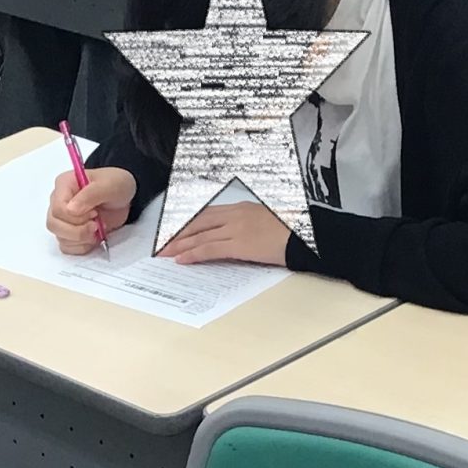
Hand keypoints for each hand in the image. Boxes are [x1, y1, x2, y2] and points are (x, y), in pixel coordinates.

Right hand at [46, 167, 134, 254]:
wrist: (124, 198)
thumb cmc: (116, 185)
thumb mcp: (108, 185)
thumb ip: (89, 195)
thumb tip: (70, 210)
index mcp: (63, 185)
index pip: (58, 208)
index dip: (76, 217)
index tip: (95, 213)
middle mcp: (58, 202)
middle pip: (54, 224)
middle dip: (77, 231)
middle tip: (96, 225)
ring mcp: (62, 218)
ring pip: (60, 237)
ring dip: (82, 239)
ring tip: (97, 228)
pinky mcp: (69, 232)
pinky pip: (66, 246)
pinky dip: (81, 246)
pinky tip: (93, 237)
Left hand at [158, 202, 292, 266]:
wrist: (307, 235)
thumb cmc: (291, 231)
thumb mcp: (264, 221)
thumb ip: (246, 225)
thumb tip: (234, 237)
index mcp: (241, 207)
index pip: (206, 214)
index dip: (187, 224)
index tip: (173, 231)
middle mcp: (235, 215)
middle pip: (198, 223)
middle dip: (177, 234)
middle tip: (161, 244)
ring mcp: (236, 228)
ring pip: (200, 236)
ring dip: (180, 245)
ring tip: (164, 254)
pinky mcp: (240, 244)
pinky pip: (210, 249)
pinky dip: (193, 254)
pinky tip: (181, 260)